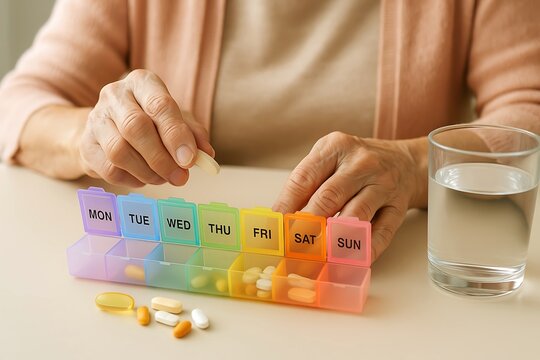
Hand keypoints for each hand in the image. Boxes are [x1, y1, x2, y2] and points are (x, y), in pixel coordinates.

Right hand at [79, 69, 214, 186]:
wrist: (107, 129)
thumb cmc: (150, 122)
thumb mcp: (177, 120)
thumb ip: (194, 134)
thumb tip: (207, 153)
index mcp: (142, 83)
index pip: (159, 105)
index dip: (176, 134)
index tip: (190, 159)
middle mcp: (115, 95)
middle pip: (136, 127)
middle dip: (162, 158)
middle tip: (181, 177)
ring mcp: (96, 119)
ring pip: (120, 151)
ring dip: (148, 172)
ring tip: (164, 178)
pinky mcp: (86, 145)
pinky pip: (110, 169)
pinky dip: (133, 179)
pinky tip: (144, 177)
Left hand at [273, 132, 427, 261]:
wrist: (404, 162)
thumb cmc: (355, 165)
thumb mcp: (329, 160)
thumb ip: (306, 185)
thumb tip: (278, 219)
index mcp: (336, 147)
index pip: (304, 178)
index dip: (286, 206)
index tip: (274, 227)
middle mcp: (361, 163)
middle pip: (328, 197)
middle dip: (306, 224)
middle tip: (290, 245)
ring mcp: (383, 184)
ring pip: (355, 216)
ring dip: (332, 239)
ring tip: (315, 255)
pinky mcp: (398, 206)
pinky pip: (381, 233)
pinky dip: (363, 250)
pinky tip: (348, 260)